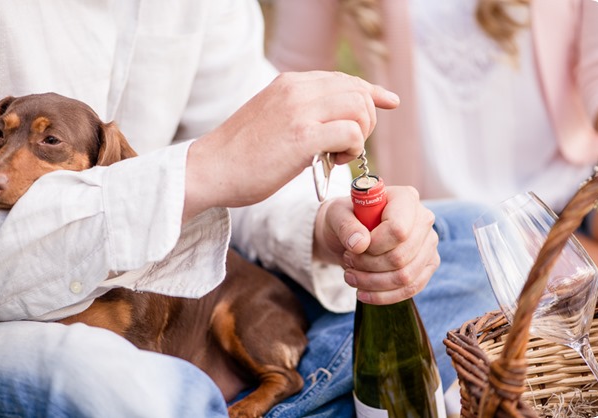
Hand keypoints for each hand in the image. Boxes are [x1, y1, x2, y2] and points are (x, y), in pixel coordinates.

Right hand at [182, 71, 398, 220]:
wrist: (209, 169)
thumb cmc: (240, 154)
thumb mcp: (271, 118)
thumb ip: (300, 111)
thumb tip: (332, 121)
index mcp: (289, 83)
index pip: (344, 79)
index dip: (371, 91)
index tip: (388, 102)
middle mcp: (296, 89)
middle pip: (358, 92)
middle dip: (366, 120)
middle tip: (347, 147)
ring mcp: (299, 110)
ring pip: (359, 108)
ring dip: (359, 135)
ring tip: (337, 155)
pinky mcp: (302, 136)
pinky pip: (351, 133)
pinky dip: (352, 149)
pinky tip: (333, 161)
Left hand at [314, 186, 439, 304]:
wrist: (350, 232)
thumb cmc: (346, 218)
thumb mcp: (336, 214)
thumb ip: (345, 225)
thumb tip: (359, 244)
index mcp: (405, 198)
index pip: (398, 230)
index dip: (374, 245)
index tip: (355, 248)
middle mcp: (424, 219)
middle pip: (401, 257)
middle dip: (368, 266)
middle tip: (348, 261)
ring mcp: (428, 243)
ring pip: (406, 276)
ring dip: (372, 282)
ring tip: (351, 276)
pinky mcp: (427, 264)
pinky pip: (411, 289)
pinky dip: (384, 296)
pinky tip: (363, 293)